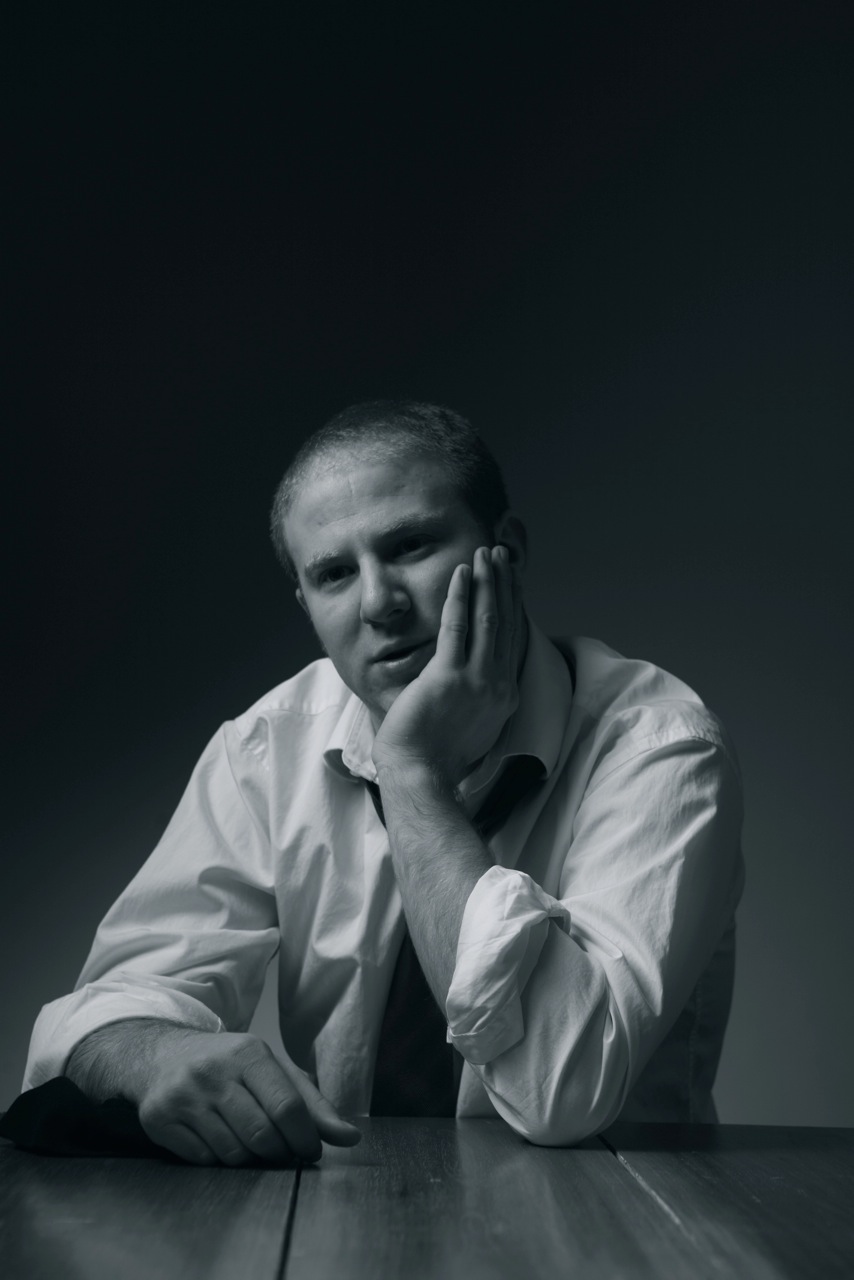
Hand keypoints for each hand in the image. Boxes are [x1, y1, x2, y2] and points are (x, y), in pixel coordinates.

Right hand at [137, 1029, 361, 1165]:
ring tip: (248, 1139)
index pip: (287, 1106)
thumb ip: (312, 1103)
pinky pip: (204, 1159)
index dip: (305, 1138)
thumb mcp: (272, 1069)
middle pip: (262, 1135)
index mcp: (248, 1052)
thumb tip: (351, 1137)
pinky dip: (218, 1158)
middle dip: (279, 1152)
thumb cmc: (228, 1064)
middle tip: (282, 1150)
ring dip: (249, 1157)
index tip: (311, 1150)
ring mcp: (183, 1096)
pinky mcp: (159, 1119)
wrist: (161, 1056)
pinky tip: (217, 1137)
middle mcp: (213, 1071)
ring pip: (233, 1153)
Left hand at [372, 544, 522, 786]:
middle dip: (504, 584)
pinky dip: (460, 596)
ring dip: (488, 582)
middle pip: (505, 622)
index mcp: (504, 694)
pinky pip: (457, 627)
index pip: (512, 638)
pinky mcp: (448, 678)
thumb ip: (478, 694)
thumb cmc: (437, 755)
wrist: (421, 774)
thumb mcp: (471, 722)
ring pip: (487, 619)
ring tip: (485, 554)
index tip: (511, 579)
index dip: (513, 603)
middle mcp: (497, 684)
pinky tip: (462, 573)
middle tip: (501, 554)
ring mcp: (476, 680)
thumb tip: (472, 674)